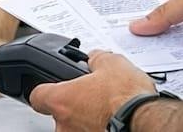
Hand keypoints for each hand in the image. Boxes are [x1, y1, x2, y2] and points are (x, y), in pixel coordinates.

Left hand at [29, 50, 157, 131]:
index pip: (37, 96)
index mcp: (62, 100)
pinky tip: (114, 122)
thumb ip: (96, 59)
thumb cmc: (127, 98)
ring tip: (107, 111)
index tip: (51, 88)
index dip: (45, 90)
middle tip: (92, 98)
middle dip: (74, 106)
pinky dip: (99, 128)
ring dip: (87, 120)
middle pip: (59, 114)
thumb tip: (94, 58)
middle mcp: (65, 125)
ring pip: (76, 128)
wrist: (145, 121)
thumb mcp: (112, 63)